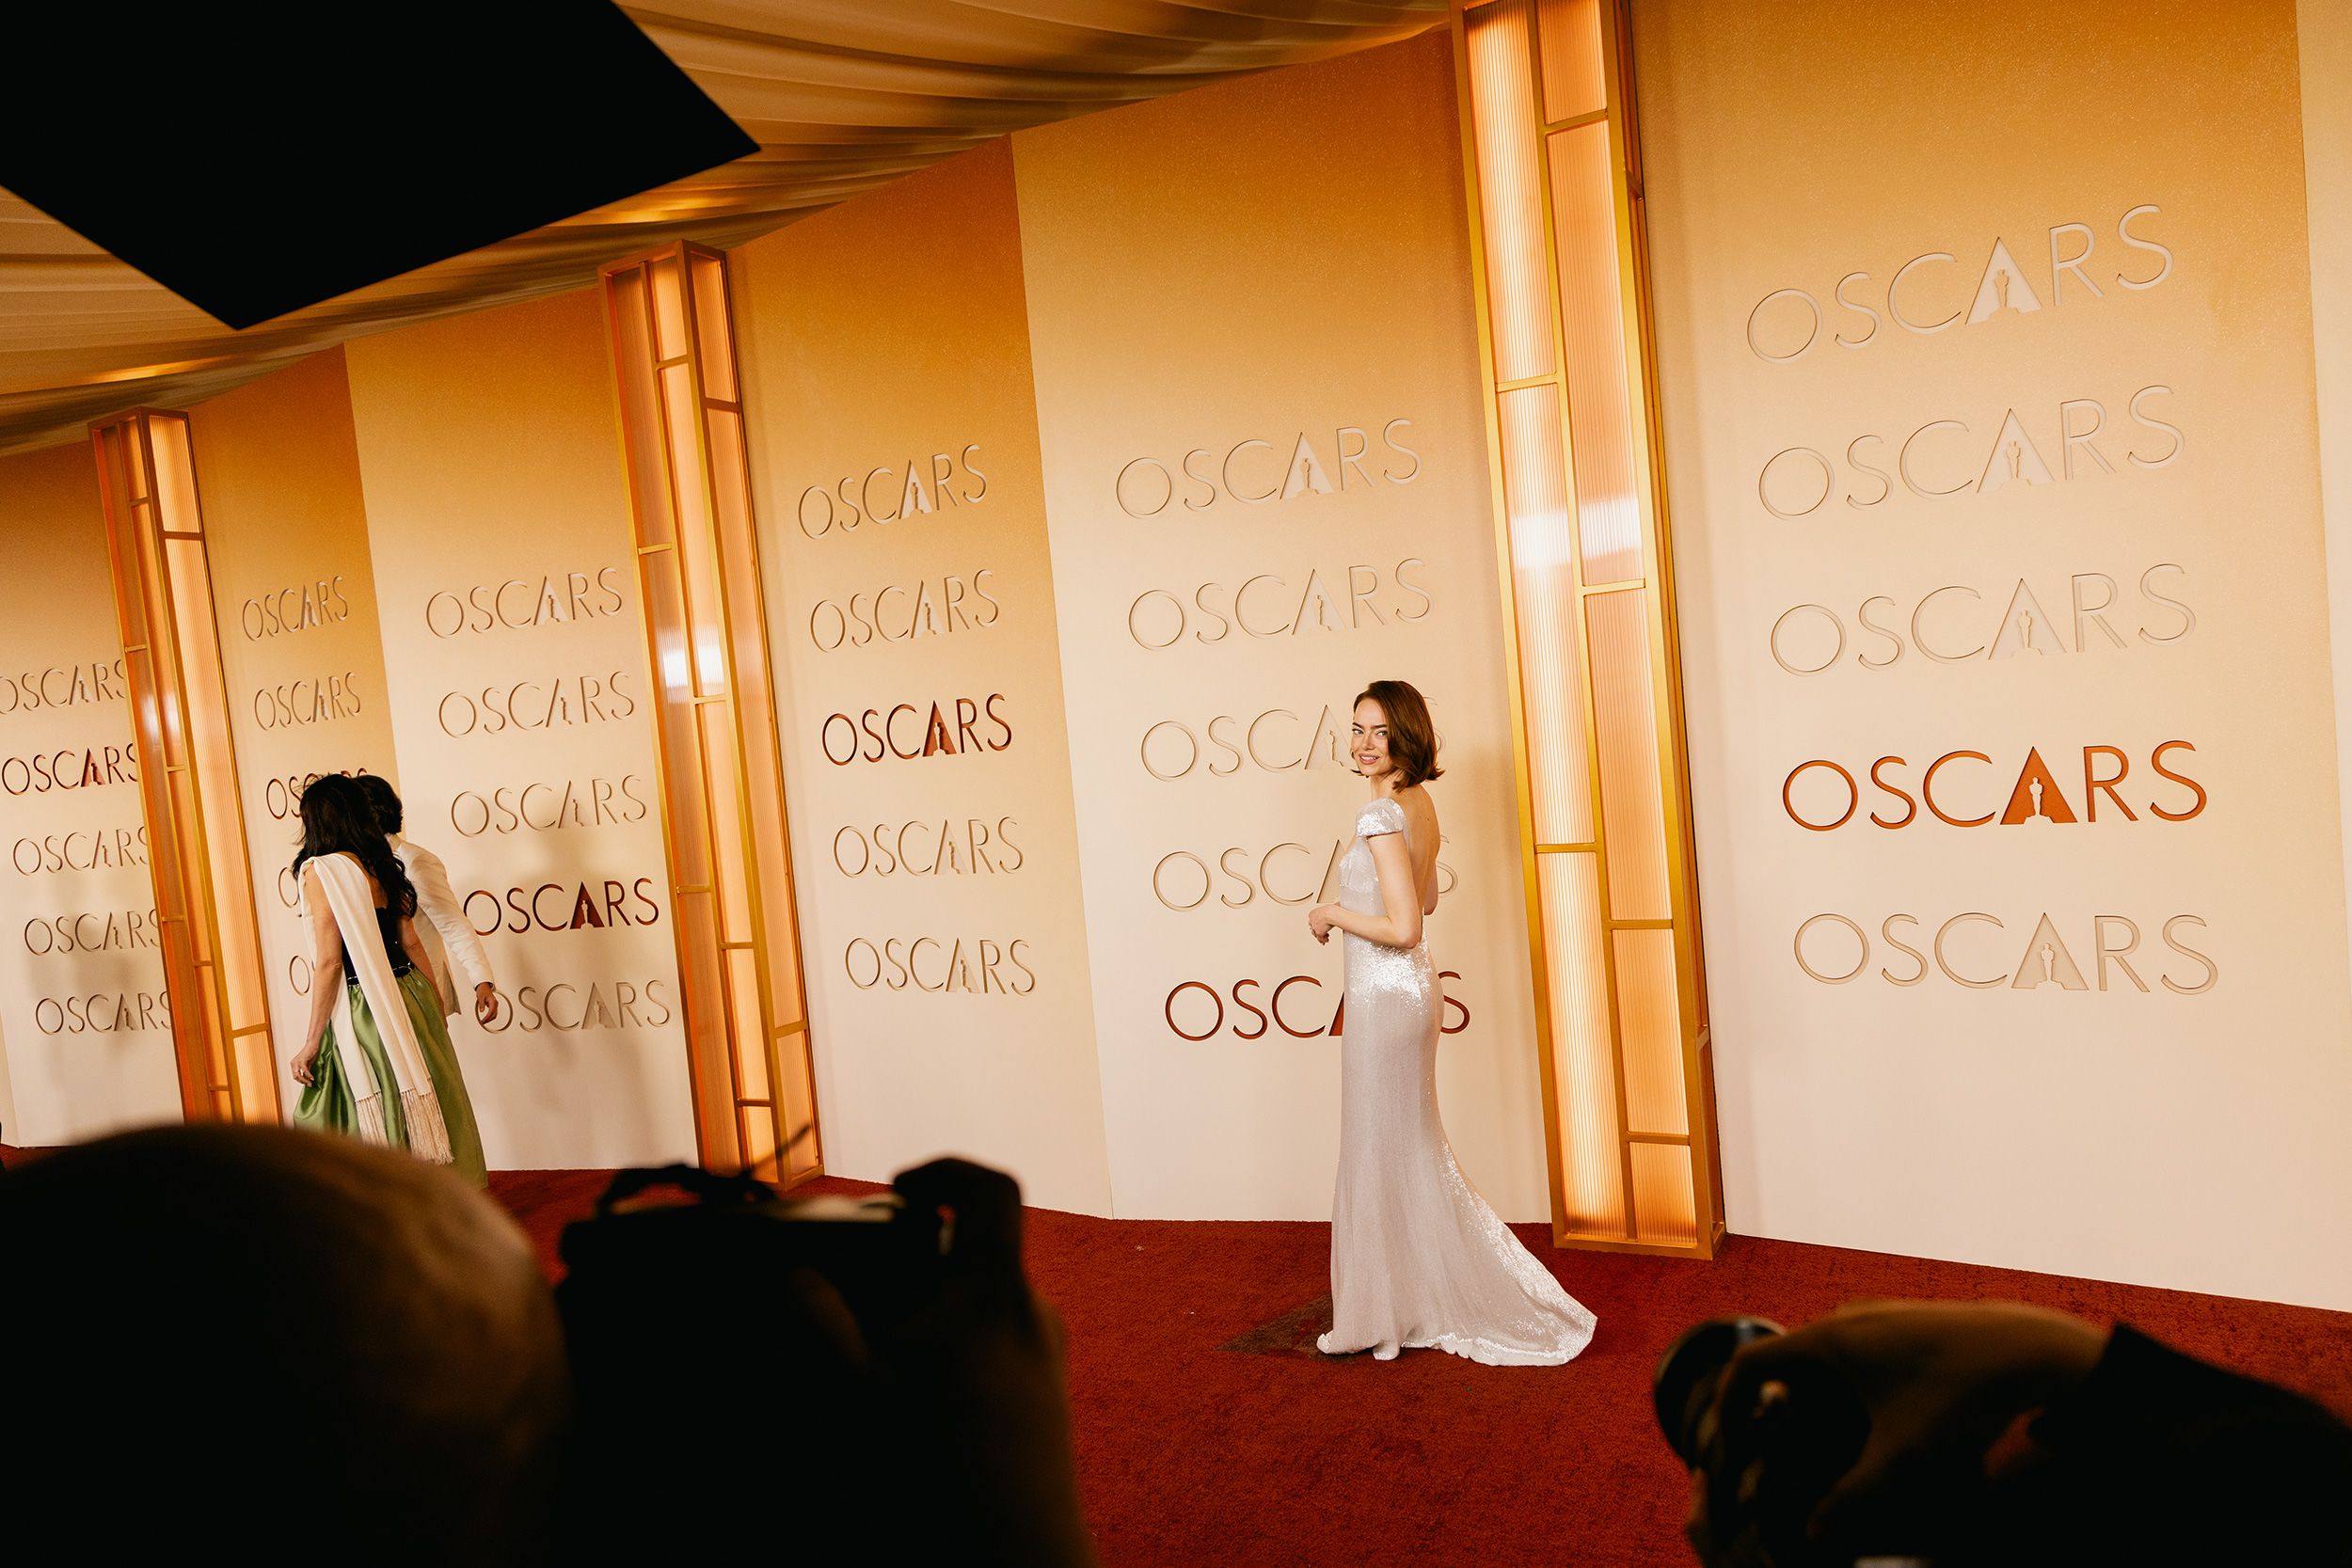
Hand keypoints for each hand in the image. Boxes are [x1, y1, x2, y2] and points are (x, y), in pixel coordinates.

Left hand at [290, 1047, 318, 1086]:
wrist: (312, 1044)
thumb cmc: (311, 1053)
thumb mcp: (307, 1064)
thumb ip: (306, 1071)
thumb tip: (307, 1079)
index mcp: (293, 1064)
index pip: (295, 1076)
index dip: (301, 1081)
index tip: (307, 1083)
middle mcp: (293, 1063)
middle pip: (295, 1077)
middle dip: (302, 1082)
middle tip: (309, 1084)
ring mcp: (297, 1062)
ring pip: (298, 1075)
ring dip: (304, 1080)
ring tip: (310, 1082)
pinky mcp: (302, 1060)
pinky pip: (304, 1070)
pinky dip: (308, 1075)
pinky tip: (312, 1077)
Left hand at [474, 983, 501, 1025]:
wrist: (484, 987)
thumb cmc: (483, 991)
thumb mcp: (480, 997)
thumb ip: (481, 1004)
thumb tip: (482, 1011)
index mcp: (493, 1001)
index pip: (491, 1012)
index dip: (487, 1017)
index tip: (483, 1020)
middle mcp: (495, 1004)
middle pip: (494, 1014)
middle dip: (488, 1020)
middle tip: (482, 1023)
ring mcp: (495, 1005)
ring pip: (494, 1015)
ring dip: (489, 1019)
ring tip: (484, 1021)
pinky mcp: (493, 1006)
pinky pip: (493, 1013)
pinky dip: (490, 1017)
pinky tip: (486, 1018)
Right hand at [776, 1158, 1092, 1564]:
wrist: (1019, 1554)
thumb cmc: (941, 1474)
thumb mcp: (859, 1397)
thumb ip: (824, 1326)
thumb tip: (800, 1278)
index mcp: (993, 1294)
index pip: (993, 1190)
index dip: (947, 1170)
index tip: (902, 1188)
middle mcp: (1032, 1312)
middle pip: (981, 1248)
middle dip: (923, 1257)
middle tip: (872, 1289)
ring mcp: (1047, 1354)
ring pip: (988, 1300)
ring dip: (940, 1307)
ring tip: (889, 1353)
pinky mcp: (1048, 1393)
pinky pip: (1001, 1341)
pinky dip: (960, 1344)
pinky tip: (921, 1395)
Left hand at [1307, 904, 1336, 943]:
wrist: (1331, 913)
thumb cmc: (1331, 909)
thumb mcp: (1327, 908)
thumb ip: (1327, 911)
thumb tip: (1335, 907)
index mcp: (1312, 913)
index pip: (1312, 920)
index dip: (1316, 923)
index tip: (1320, 925)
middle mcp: (1312, 921)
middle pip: (1312, 927)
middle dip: (1317, 930)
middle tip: (1322, 932)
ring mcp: (1314, 927)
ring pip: (1315, 934)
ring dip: (1320, 936)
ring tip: (1325, 937)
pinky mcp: (1318, 933)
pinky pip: (1320, 938)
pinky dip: (1323, 940)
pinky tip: (1326, 940)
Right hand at [1686, 1301, 2105, 1567]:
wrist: (2030, 1350)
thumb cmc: (1961, 1400)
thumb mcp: (1904, 1459)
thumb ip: (1854, 1497)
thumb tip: (1815, 1533)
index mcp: (1829, 1340)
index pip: (1749, 1363)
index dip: (1727, 1404)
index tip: (1726, 1442)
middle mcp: (1846, 1318)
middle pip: (1782, 1358)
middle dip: (1767, 1404)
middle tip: (1765, 1446)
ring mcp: (1878, 1315)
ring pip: (1821, 1353)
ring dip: (1807, 1391)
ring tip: (1813, 1436)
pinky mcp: (1907, 1322)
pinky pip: (1853, 1349)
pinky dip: (1841, 1381)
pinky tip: (1869, 1418)